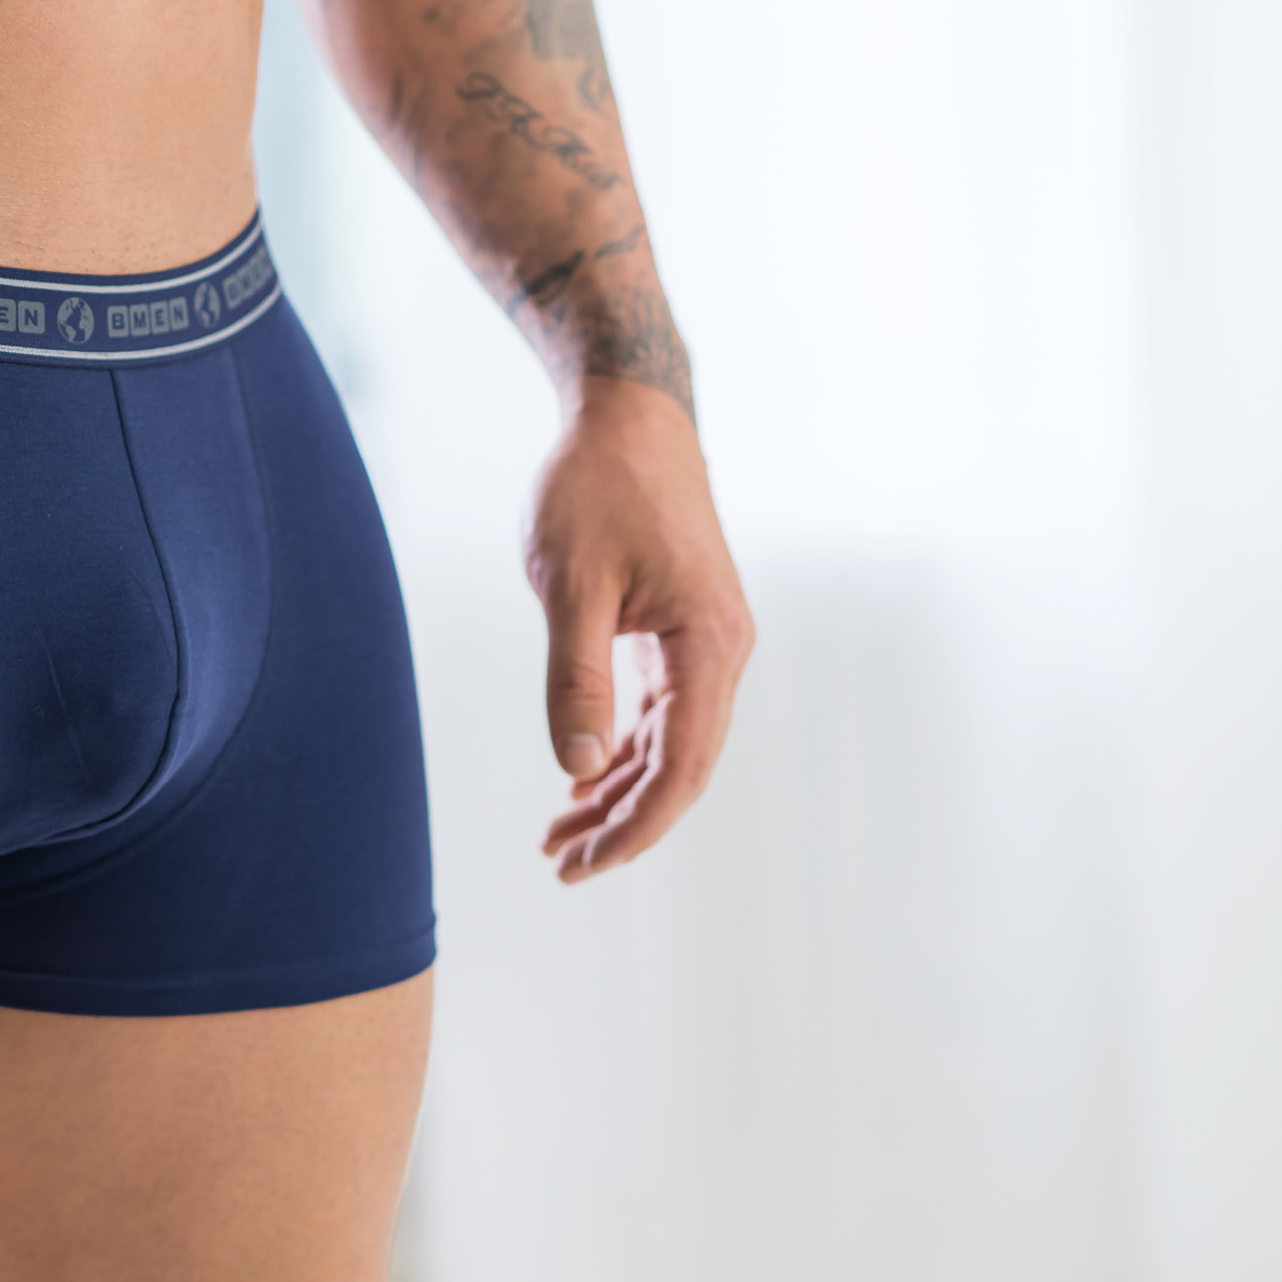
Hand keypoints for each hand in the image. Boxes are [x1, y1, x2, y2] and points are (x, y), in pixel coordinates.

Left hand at [525, 378, 753, 881]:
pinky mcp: (685, 630)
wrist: (630, 416)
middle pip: (682, 767)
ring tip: (559, 834)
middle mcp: (723, 650)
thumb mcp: (571, 585)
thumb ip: (575, 679)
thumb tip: (577, 768)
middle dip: (623, 823)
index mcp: (709, 644)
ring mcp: (708, 641)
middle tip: (561, 865)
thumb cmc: (597, 487)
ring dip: (618, 791)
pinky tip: (584, 778)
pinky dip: (624, 748)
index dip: (635, 827)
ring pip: (671, 743)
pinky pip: (663, 711)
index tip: (585, 865)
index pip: (682, 766)